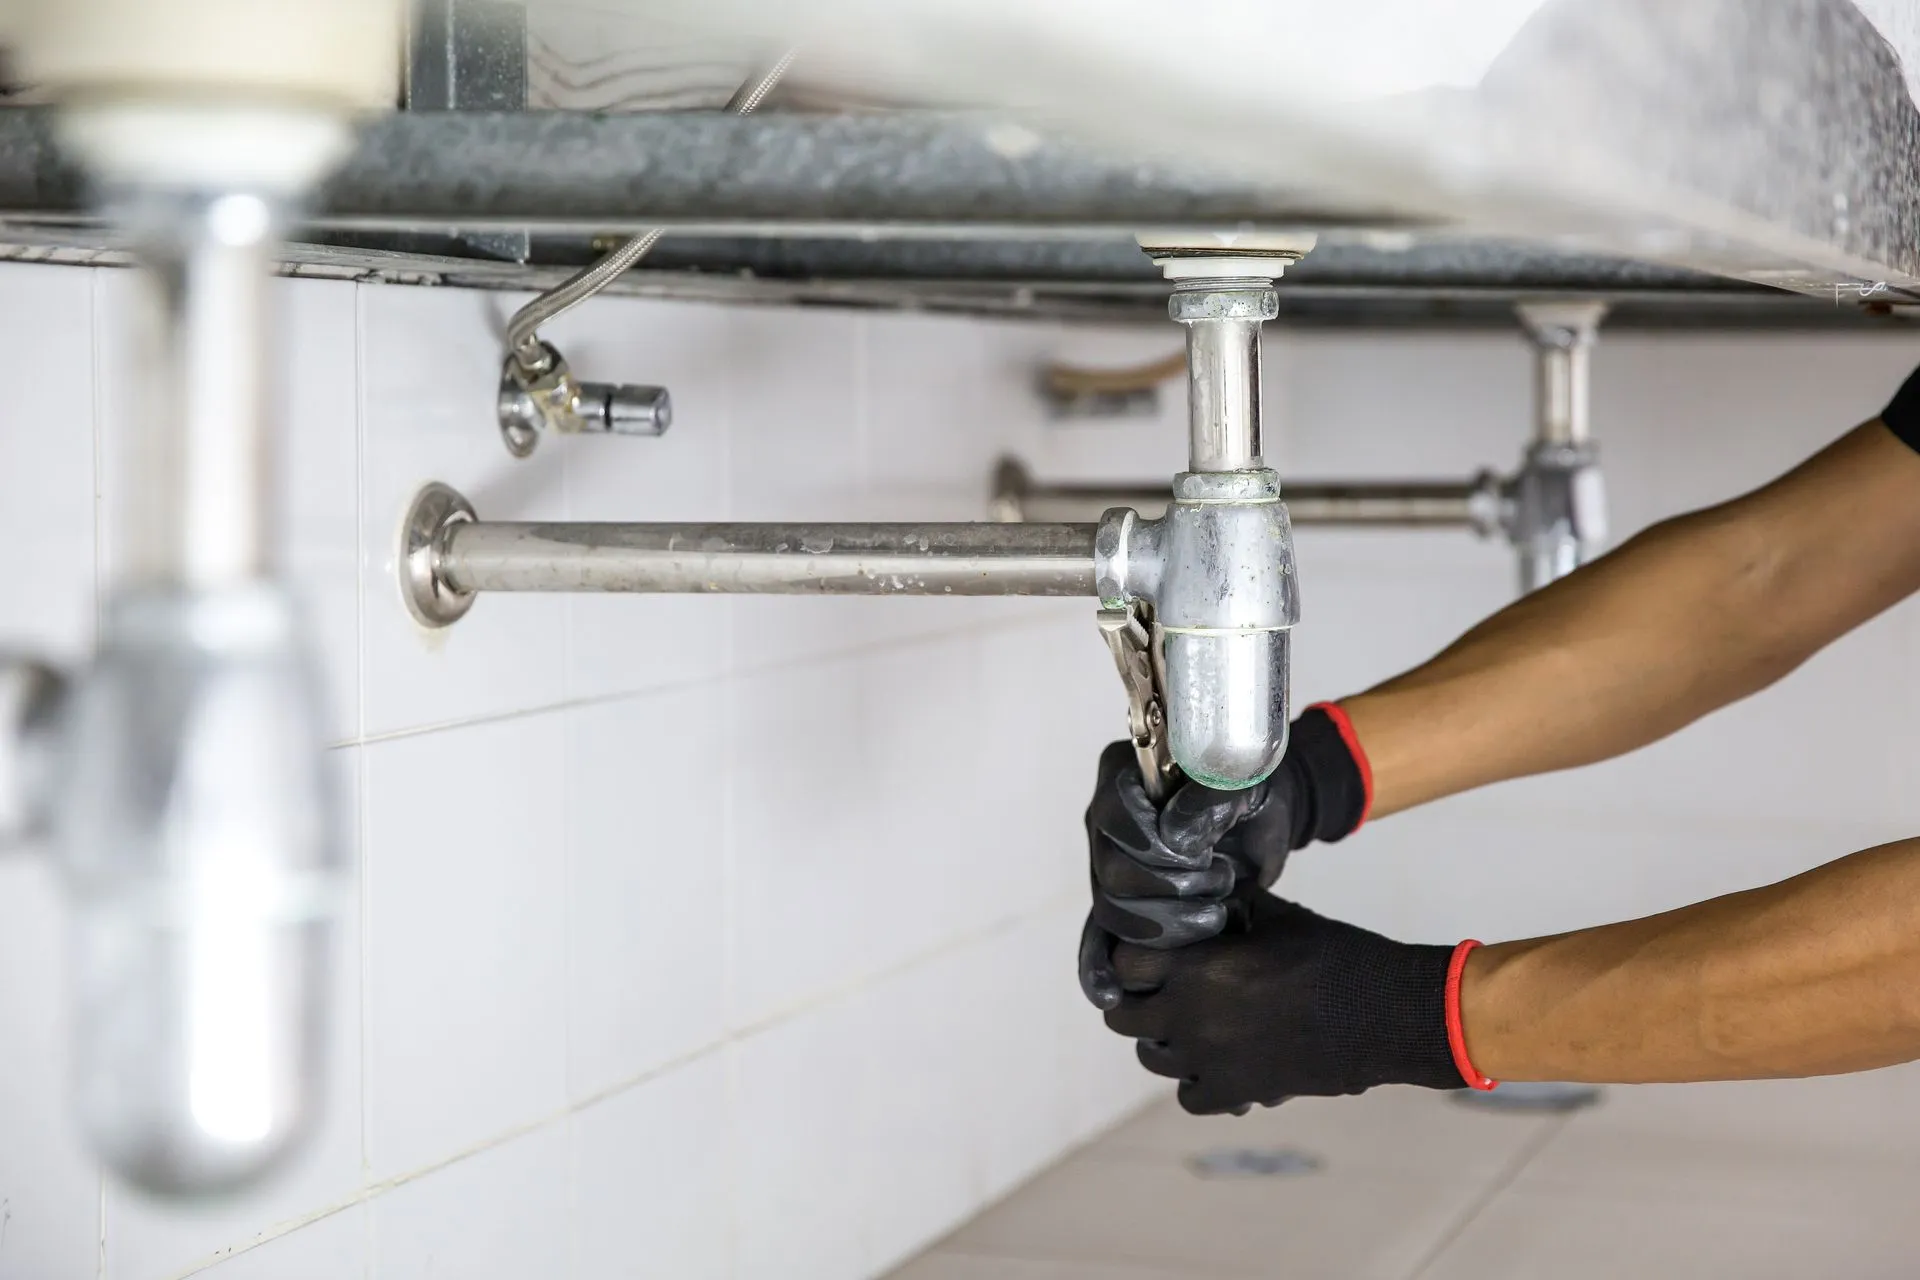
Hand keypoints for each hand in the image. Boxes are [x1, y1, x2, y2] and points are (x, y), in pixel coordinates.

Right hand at [1078, 742, 1296, 1008]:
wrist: (1259, 817)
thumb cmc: (1249, 787)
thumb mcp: (1244, 779)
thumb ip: (1212, 796)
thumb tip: (1175, 839)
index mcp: (1122, 775)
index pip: (1115, 816)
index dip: (1155, 845)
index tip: (1201, 853)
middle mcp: (1104, 822)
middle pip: (1112, 874)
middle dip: (1172, 890)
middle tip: (1221, 880)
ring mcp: (1108, 866)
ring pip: (1113, 914)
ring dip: (1169, 925)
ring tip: (1216, 913)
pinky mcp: (1123, 905)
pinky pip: (1096, 942)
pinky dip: (1098, 970)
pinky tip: (1110, 995)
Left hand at [1103, 887, 1465, 1113]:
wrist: (1384, 1012)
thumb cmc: (1332, 955)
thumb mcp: (1276, 915)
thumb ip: (1231, 905)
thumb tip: (1207, 883)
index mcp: (1194, 966)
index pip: (1122, 967)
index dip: (1131, 960)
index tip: (1146, 956)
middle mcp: (1190, 1016)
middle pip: (1123, 1018)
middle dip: (1137, 1002)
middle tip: (1162, 991)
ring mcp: (1210, 1060)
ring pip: (1151, 1058)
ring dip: (1164, 1041)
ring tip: (1192, 1024)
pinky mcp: (1236, 1092)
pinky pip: (1189, 1096)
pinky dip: (1197, 1082)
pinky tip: (1218, 1062)